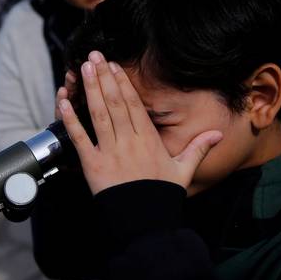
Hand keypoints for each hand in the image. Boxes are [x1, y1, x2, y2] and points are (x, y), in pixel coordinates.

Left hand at [58, 51, 222, 194]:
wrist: (145, 222)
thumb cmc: (162, 196)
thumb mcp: (184, 170)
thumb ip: (198, 148)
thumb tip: (217, 134)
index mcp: (148, 139)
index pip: (133, 104)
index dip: (122, 82)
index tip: (114, 66)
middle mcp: (128, 141)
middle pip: (114, 102)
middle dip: (103, 77)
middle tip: (94, 57)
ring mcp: (110, 151)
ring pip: (98, 113)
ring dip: (89, 89)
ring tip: (82, 68)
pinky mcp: (93, 164)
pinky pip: (79, 137)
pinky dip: (70, 118)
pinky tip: (63, 101)